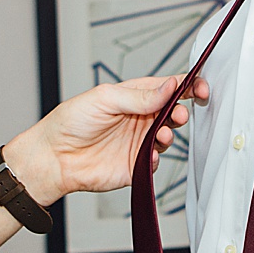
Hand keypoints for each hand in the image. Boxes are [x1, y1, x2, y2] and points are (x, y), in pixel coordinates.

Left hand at [4, 73, 209, 206]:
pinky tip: (149, 155)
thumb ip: (140, 96)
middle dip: (181, 112)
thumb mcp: (106, 98)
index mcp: (133, 97)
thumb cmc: (70, 122)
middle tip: (179, 114)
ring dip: (169, 134)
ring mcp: (138, 143)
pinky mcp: (135, 166)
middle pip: (173, 113)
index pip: (167, 88)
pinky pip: (155, 162)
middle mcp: (139, 119)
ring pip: (168, 137)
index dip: (186, 86)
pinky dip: (157, 158)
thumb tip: (170, 86)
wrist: (54, 157)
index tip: (199, 88)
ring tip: (160, 134)